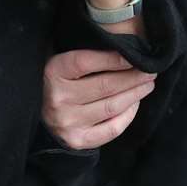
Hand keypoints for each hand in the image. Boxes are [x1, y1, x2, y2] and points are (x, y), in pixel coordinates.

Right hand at [42, 49, 156, 149]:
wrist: (35, 115)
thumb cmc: (57, 81)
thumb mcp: (61, 61)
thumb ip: (84, 53)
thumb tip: (122, 45)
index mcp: (53, 72)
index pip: (87, 62)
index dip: (114, 58)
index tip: (135, 56)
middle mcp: (58, 98)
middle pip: (106, 85)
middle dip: (134, 77)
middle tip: (151, 70)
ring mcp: (67, 122)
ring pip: (112, 106)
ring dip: (136, 94)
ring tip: (148, 84)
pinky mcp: (77, 140)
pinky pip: (111, 128)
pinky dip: (128, 115)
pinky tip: (135, 104)